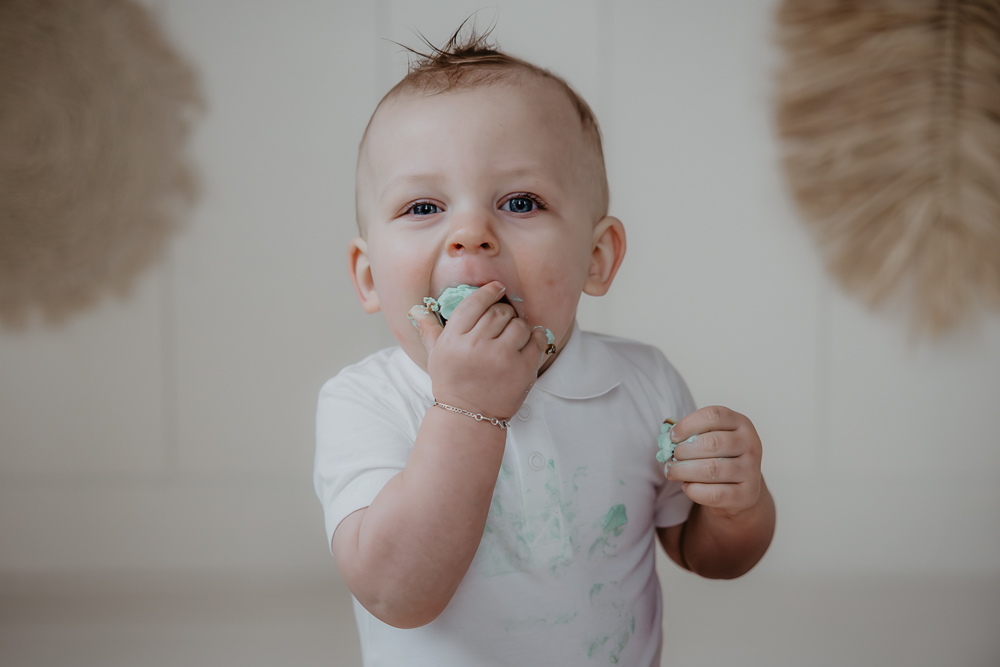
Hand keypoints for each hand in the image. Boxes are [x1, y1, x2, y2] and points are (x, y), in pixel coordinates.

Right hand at [408, 282, 547, 419]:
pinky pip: (536, 340)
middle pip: (499, 312)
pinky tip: (527, 342)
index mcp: (454, 340)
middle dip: (503, 312)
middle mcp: (476, 346)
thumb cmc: (452, 383)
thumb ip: (429, 330)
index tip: (497, 288)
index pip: (474, 303)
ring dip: (519, 326)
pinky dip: (535, 338)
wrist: (468, 416)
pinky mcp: (522, 369)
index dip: (488, 292)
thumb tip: (416, 309)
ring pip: (519, 324)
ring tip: (512, 336)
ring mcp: (501, 358)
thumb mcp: (436, 356)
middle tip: (503, 321)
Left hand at [664, 406, 762, 518]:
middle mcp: (751, 444)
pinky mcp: (747, 494)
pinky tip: (686, 486)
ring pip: (711, 469)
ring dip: (684, 471)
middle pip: (711, 443)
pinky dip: (694, 489)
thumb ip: (691, 435)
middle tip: (671, 456)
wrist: (739, 488)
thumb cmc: (718, 457)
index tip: (672, 436)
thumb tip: (666, 439)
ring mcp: (751, 470)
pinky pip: (714, 493)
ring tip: (671, 472)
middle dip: (684, 450)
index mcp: (741, 423)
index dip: (688, 424)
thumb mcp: (710, 438)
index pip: (713, 415)